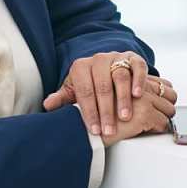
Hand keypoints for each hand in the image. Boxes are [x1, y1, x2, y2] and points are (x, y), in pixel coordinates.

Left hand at [42, 51, 177, 136]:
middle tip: (109, 130)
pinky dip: (138, 80)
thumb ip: (63, 99)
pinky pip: (137, 66)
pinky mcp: (132, 58)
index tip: (94, 130)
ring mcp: (116, 57)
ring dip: (123, 98)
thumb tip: (48, 105)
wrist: (108, 68)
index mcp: (81, 67)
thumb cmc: (89, 85)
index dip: (89, 112)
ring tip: (125, 117)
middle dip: (106, 110)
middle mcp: (98, 59)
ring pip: (120, 76)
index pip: (84, 91)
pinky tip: (138, 95)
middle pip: (102, 85)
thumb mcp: (75, 91)